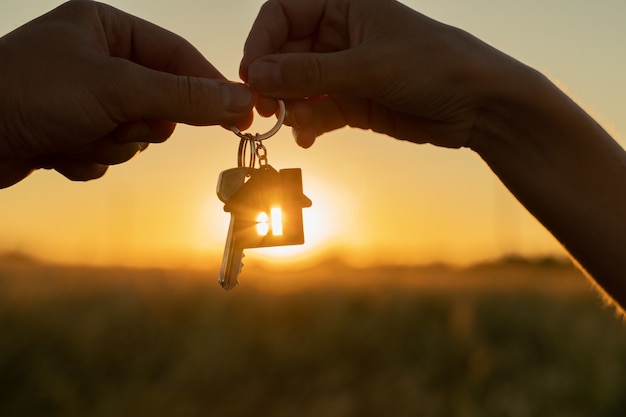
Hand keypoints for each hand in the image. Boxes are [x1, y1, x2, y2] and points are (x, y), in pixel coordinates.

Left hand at [0, 0, 253, 187]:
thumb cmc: (30, 93)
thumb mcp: (117, 88)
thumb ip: (184, 95)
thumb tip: (241, 100)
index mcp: (106, 28)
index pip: (178, 55)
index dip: (210, 87)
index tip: (242, 115)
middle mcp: (96, 59)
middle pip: (160, 101)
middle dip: (137, 123)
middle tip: (115, 122)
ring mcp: (83, 97)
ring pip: (135, 133)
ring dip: (110, 144)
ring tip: (72, 135)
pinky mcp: (70, 130)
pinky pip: (108, 152)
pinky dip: (89, 158)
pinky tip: (56, 150)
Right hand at [240, 0, 518, 148]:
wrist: (479, 105)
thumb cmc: (435, 66)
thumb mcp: (369, 66)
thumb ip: (310, 72)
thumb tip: (258, 76)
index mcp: (343, 5)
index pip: (282, 13)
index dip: (262, 43)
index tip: (254, 76)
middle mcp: (339, 35)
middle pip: (284, 53)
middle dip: (273, 82)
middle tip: (268, 109)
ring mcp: (344, 70)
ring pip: (296, 86)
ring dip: (289, 107)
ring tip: (295, 124)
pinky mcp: (352, 101)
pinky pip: (315, 111)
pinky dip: (307, 125)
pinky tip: (309, 137)